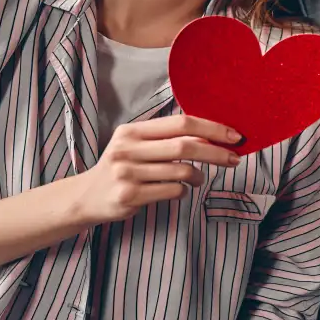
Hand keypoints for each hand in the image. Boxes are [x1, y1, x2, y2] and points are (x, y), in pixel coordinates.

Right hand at [72, 114, 241, 225]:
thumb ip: (165, 139)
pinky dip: (183, 191)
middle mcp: (128, 149)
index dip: (211, 128)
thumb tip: (209, 135)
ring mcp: (127, 173)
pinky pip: (172, 192)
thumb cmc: (120, 168)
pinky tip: (179, 191)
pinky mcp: (129, 196)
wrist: (85, 197)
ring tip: (198, 178)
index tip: (233, 136)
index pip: (180, 123)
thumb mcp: (135, 145)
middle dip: (216, 152)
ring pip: (181, 171)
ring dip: (198, 176)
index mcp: (132, 131)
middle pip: (185, 146)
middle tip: (234, 158)